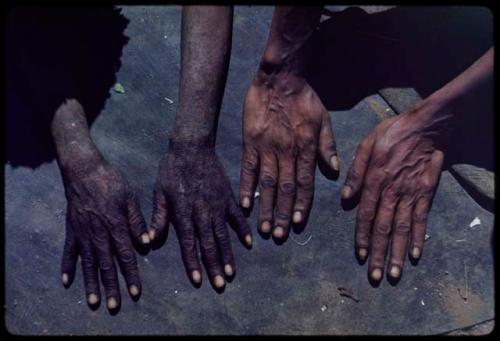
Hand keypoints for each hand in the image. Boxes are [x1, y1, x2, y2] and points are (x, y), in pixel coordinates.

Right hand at [60, 153, 149, 311]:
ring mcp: (83, 233)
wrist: (84, 170)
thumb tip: (146, 243)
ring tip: (94, 301)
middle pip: (106, 265)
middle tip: (114, 306)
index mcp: (115, 226)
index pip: (125, 256)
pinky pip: (68, 251)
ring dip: (91, 284)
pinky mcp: (72, 229)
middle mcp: (98, 233)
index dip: (131, 275)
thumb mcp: (130, 198)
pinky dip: (67, 266)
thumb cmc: (111, 181)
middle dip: (111, 286)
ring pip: (87, 263)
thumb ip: (137, 221)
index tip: (135, 292)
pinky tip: (67, 281)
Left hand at [149, 138, 251, 289]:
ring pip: (223, 234)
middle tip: (220, 285)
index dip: (193, 263)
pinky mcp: (228, 196)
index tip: (198, 280)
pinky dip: (243, 230)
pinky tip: (249, 244)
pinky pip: (237, 216)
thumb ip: (158, 217)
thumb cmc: (171, 169)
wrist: (191, 146)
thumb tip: (148, 241)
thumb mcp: (159, 192)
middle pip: (208, 244)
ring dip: (228, 255)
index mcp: (184, 213)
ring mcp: (217, 205)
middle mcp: (202, 212)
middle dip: (214, 266)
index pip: (189, 243)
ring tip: (232, 273)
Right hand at [239, 71, 337, 239]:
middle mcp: (287, 151)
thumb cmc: (304, 98)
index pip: (304, 181)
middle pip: (285, 188)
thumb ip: (328, 145)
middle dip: (282, 213)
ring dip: (265, 206)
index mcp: (306, 147)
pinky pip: (248, 168)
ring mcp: (267, 147)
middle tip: (278, 234)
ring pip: (267, 183)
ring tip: (263, 227)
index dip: (301, 203)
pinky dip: (246, 186)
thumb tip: (335, 170)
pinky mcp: (250, 141)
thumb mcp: (323, 118)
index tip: (297, 222)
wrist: (279, 78)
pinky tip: (244, 203)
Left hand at [341, 99, 446, 282]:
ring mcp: (411, 193)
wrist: (426, 125)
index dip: (362, 237)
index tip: (360, 256)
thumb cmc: (393, 133)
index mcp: (375, 180)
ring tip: (393, 273)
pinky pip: (422, 218)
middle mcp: (392, 191)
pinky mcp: (426, 192)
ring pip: (402, 228)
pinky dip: (419, 237)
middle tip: (375, 276)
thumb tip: (345, 198)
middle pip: (383, 227)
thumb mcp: (367, 144)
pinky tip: (415, 254)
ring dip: (397, 252)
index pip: (366, 214)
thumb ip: (355, 172)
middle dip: (378, 253)